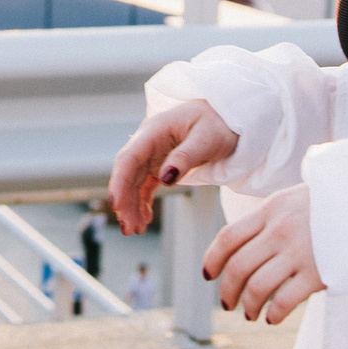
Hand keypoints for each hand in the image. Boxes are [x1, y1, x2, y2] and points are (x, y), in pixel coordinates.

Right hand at [107, 99, 240, 234]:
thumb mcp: (207, 139)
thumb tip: (164, 179)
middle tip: (128, 229)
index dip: (119, 181)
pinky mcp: (160, 164)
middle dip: (125, 201)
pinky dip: (143, 202)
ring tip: (136, 231)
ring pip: (134, 182)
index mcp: (155, 130)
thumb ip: (185, 158)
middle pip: (128, 173)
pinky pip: (146, 184)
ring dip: (132, 205)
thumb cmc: (221, 123)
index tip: (115, 204)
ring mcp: (153, 153)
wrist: (231, 118)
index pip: (130, 158)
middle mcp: (149, 141)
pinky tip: (145, 219)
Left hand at [202, 183, 321, 324]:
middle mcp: (279, 231)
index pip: (228, 237)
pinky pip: (284, 301)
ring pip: (257, 287)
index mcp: (271, 210)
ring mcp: (298, 253)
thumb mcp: (295, 198)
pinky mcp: (318, 274)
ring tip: (250, 313)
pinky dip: (273, 313)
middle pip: (238, 267)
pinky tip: (272, 317)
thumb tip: (246, 239)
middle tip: (227, 303)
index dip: (212, 259)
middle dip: (227, 290)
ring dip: (248, 305)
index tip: (208, 275)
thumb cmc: (334, 204)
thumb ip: (271, 216)